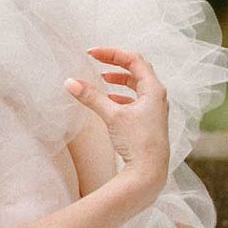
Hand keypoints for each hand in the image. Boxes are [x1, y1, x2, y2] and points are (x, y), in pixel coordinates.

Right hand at [65, 47, 169, 195]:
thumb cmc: (137, 142)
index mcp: (154, 89)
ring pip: (137, 85)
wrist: (149, 173)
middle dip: (116, 63)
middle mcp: (157, 96)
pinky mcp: (149, 121)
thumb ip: (91, 97)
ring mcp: (155, 109)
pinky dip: (121, 95)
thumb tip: (70, 82)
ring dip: (119, 79)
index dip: (112, 53)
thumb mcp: (112, 115)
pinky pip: (136, 99)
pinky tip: (109, 100)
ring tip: (102, 78)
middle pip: (137, 69)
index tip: (91, 54)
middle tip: (96, 60)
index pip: (133, 60)